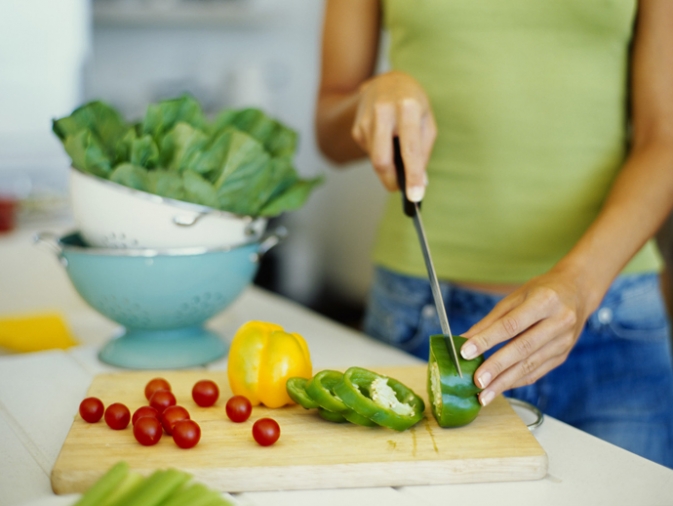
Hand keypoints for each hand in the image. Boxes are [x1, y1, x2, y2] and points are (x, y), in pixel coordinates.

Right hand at [351, 71, 436, 200]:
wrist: (386, 82)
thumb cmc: (412, 103)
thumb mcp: (427, 121)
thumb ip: (424, 151)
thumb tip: (420, 182)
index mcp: (407, 107)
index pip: (410, 149)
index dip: (413, 175)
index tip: (415, 196)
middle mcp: (383, 111)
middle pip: (381, 160)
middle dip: (391, 180)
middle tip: (400, 188)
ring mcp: (366, 119)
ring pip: (375, 159)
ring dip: (388, 165)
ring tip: (396, 148)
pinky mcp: (357, 128)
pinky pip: (370, 153)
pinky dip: (381, 153)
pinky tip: (385, 139)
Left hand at [459, 267, 596, 406]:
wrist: (577, 292)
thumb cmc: (541, 291)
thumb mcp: (515, 297)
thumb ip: (490, 321)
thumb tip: (464, 340)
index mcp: (545, 301)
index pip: (511, 325)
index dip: (487, 340)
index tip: (465, 352)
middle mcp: (559, 322)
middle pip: (523, 348)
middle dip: (497, 367)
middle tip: (476, 381)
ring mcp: (564, 341)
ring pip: (530, 365)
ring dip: (505, 382)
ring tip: (484, 395)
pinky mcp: (563, 356)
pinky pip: (537, 372)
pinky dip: (516, 381)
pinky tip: (500, 388)